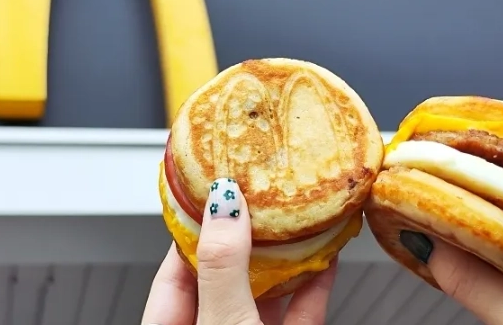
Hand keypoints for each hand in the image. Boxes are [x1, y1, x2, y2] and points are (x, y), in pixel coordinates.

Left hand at [141, 178, 338, 324]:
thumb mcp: (225, 321)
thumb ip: (223, 266)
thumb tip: (223, 204)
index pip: (175, 267)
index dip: (199, 226)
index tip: (219, 191)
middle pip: (224, 275)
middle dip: (247, 236)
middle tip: (262, 194)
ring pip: (263, 294)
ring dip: (286, 258)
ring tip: (298, 217)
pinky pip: (297, 317)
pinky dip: (312, 288)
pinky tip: (326, 257)